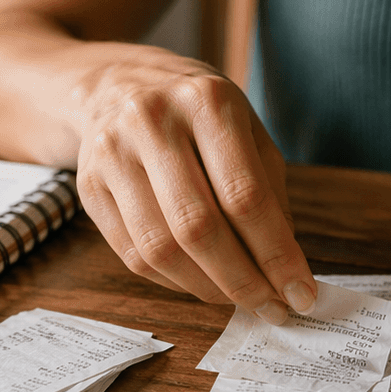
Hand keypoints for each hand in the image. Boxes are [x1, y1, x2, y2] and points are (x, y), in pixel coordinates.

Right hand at [74, 58, 317, 322]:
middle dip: (242, 281)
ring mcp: (112, 154)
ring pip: (160, 248)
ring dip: (207, 288)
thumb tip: (284, 269)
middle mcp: (152, 122)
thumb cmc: (198, 114)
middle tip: (272, 309)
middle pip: (198, 226)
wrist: (117, 82)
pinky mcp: (88, 186)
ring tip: (239, 299)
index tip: (301, 293)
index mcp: (206, 101)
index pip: (244, 194)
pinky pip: (132, 254)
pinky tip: (201, 282)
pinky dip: (174, 281)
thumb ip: (269, 193)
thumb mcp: (247, 131)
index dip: (276, 254)